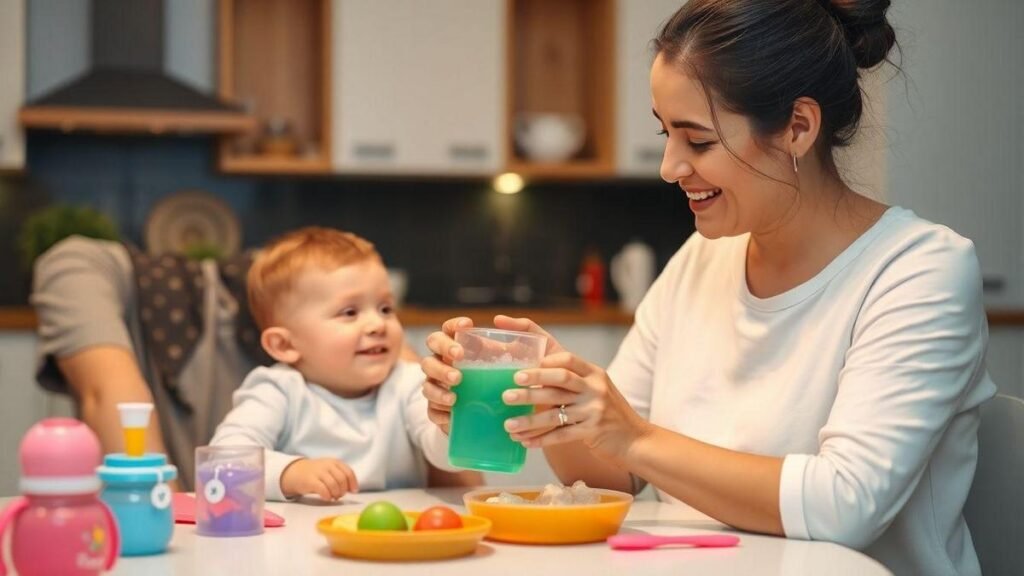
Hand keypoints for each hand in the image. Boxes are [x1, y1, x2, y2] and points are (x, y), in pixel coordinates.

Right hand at [280, 458, 358, 500]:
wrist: (295, 472)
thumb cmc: (317, 474)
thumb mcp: (330, 470)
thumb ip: (341, 476)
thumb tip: (352, 489)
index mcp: (335, 462)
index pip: (348, 472)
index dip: (353, 483)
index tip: (353, 491)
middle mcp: (327, 465)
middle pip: (342, 479)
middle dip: (343, 490)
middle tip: (340, 495)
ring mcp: (318, 472)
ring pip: (334, 485)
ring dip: (336, 494)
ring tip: (333, 497)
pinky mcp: (310, 481)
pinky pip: (323, 489)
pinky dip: (327, 496)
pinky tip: (327, 497)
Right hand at [420, 315, 563, 433]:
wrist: (521, 414)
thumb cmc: (518, 377)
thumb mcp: (525, 354)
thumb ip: (522, 330)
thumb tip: (499, 319)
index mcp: (461, 346)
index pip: (449, 329)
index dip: (454, 324)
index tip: (468, 325)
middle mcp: (445, 363)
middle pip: (432, 350)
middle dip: (443, 352)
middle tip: (459, 360)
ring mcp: (440, 386)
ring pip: (427, 382)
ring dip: (438, 386)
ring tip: (455, 396)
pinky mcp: (441, 411)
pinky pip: (432, 410)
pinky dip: (439, 411)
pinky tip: (451, 413)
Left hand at [502, 351, 651, 462]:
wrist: (635, 439)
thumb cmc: (608, 412)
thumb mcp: (596, 389)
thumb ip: (571, 383)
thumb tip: (532, 380)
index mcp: (594, 373)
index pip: (567, 359)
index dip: (543, 361)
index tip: (521, 367)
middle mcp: (596, 388)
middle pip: (560, 379)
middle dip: (533, 383)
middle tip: (509, 389)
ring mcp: (595, 410)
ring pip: (556, 412)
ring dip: (529, 419)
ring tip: (508, 424)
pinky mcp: (593, 431)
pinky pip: (561, 435)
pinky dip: (541, 439)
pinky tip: (525, 442)